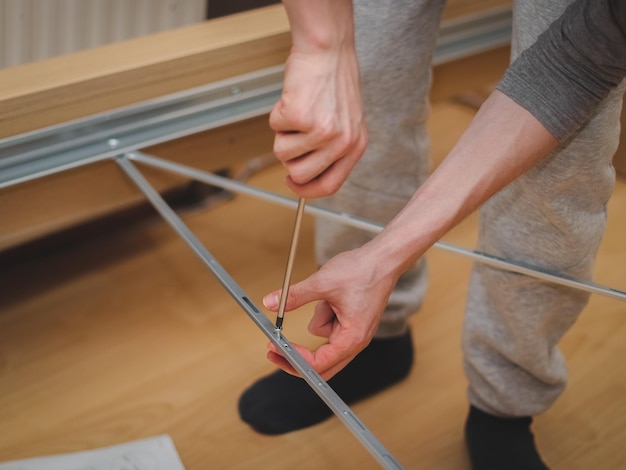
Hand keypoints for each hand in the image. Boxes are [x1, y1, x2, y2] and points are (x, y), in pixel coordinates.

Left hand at [262, 247, 397, 378]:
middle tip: (274, 348)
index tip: (275, 350)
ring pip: (322, 334)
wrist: (383, 259)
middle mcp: (355, 341)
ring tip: (330, 295)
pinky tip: (334, 296)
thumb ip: (295, 296)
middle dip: (298, 355)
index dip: (293, 359)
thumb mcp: (322, 282)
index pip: (318, 363)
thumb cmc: (363, 271)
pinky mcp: (352, 323)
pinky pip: (329, 324)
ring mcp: (355, 333)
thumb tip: (271, 303)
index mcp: (352, 338)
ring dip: (319, 316)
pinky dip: (326, 311)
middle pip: (322, 364)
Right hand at [270, 47, 367, 197]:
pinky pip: (274, 129)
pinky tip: (294, 98)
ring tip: (299, 109)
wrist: (327, 49)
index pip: (330, 185)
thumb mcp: (346, 121)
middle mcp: (342, 142)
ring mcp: (322, 131)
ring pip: (282, 154)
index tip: (292, 182)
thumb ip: (332, 149)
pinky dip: (277, 114)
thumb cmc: (333, 80)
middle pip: (301, 175)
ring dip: (283, 132)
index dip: (307, 190)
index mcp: (355, 146)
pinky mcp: (300, 117)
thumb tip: (304, 176)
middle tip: (294, 134)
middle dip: (290, 158)